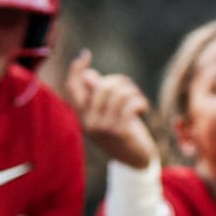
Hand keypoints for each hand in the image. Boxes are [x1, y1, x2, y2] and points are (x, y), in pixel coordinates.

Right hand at [62, 50, 160, 167]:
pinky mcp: (119, 132)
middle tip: (131, 90)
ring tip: (138, 99)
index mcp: (83, 115)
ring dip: (133, 92)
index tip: (84, 54)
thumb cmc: (124, 131)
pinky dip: (140, 101)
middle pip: (101, 85)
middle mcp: (88, 122)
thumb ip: (98, 95)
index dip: (76, 69)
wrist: (136, 162)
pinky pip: (130, 104)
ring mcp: (103, 128)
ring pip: (117, 93)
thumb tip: (88, 75)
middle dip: (120, 81)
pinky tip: (144, 108)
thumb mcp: (109, 112)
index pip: (72, 88)